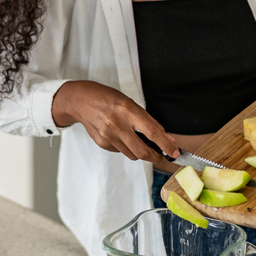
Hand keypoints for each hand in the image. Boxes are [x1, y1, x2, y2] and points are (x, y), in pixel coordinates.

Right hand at [51, 81, 178, 162]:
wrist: (80, 100)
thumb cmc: (107, 98)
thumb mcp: (130, 103)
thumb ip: (148, 121)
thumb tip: (166, 137)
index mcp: (127, 109)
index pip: (152, 132)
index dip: (166, 145)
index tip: (175, 152)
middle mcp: (117, 124)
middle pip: (142, 150)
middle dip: (155, 157)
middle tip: (162, 156)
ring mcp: (108, 135)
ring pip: (132, 154)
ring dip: (141, 152)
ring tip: (140, 142)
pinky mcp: (101, 143)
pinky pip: (120, 151)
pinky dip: (126, 147)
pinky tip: (121, 136)